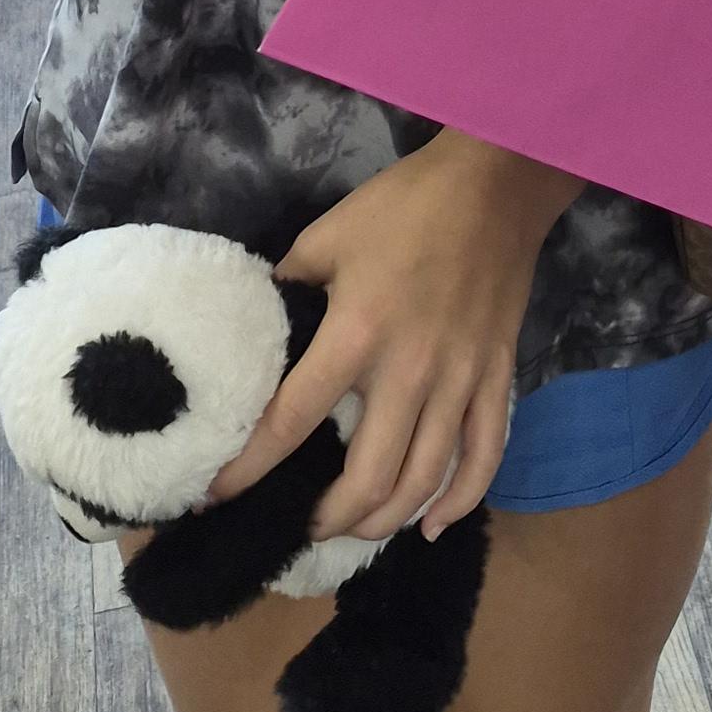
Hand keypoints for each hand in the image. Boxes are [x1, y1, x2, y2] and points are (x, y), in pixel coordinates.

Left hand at [205, 131, 580, 542]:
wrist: (495, 184)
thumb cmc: (404, 206)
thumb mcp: (327, 236)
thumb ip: (290, 287)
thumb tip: (264, 326)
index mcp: (356, 334)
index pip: (291, 422)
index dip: (248, 469)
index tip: (215, 497)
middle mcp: (409, 372)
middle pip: (368, 478)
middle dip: (327, 518)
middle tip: (302, 524)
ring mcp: (460, 380)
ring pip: (423, 480)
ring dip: (383, 520)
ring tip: (353, 527)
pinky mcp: (495, 376)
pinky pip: (483, 455)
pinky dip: (460, 500)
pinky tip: (432, 526)